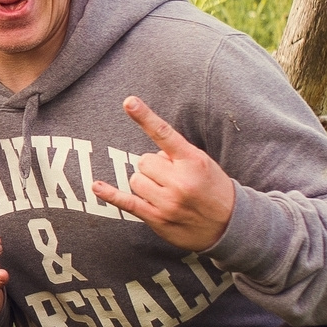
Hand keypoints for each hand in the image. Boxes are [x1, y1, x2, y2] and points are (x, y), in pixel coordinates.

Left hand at [91, 95, 236, 252]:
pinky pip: (127, 203)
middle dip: (154, 167)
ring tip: (167, 192)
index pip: (165, 134)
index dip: (145, 117)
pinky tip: (96, 186)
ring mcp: (167, 202)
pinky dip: (110, 194)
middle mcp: (180, 181)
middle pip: (144, 161)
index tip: (129, 101)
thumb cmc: (214, 189)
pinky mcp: (157, 218)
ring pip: (135, 180)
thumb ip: (176, 156)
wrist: (230, 225)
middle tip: (173, 178)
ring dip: (146, 183)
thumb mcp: (204, 165)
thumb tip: (148, 158)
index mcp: (193, 161)